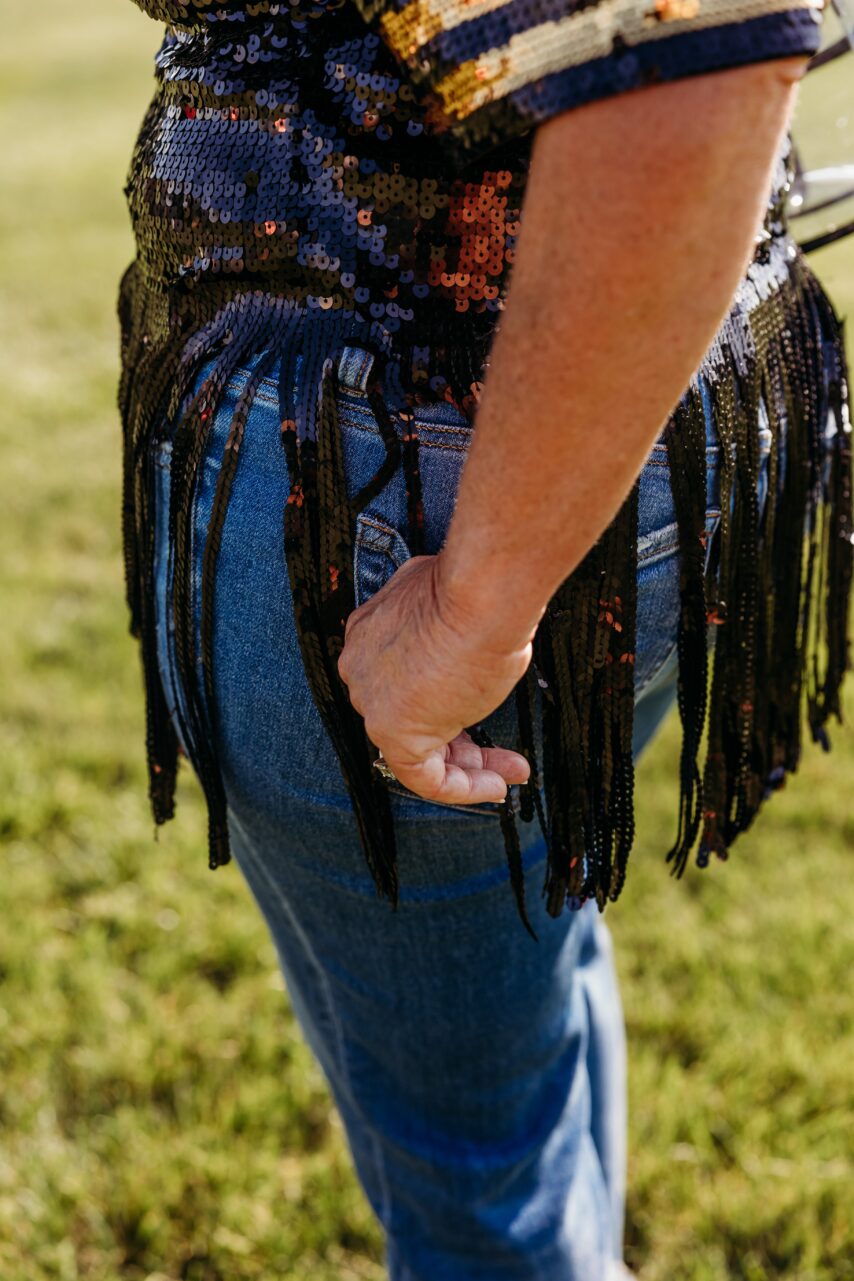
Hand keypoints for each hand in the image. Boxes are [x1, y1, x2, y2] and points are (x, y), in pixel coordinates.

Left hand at [337, 554, 532, 803]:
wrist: (480, 596)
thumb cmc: (477, 596)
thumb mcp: (452, 607)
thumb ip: (443, 627)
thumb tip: (457, 634)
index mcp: (370, 635)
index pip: (402, 683)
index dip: (446, 702)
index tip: (477, 704)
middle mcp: (363, 670)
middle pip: (410, 719)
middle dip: (462, 741)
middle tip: (501, 752)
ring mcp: (373, 703)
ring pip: (418, 752)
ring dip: (470, 768)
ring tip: (511, 772)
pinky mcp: (392, 733)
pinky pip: (424, 778)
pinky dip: (463, 789)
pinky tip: (496, 786)